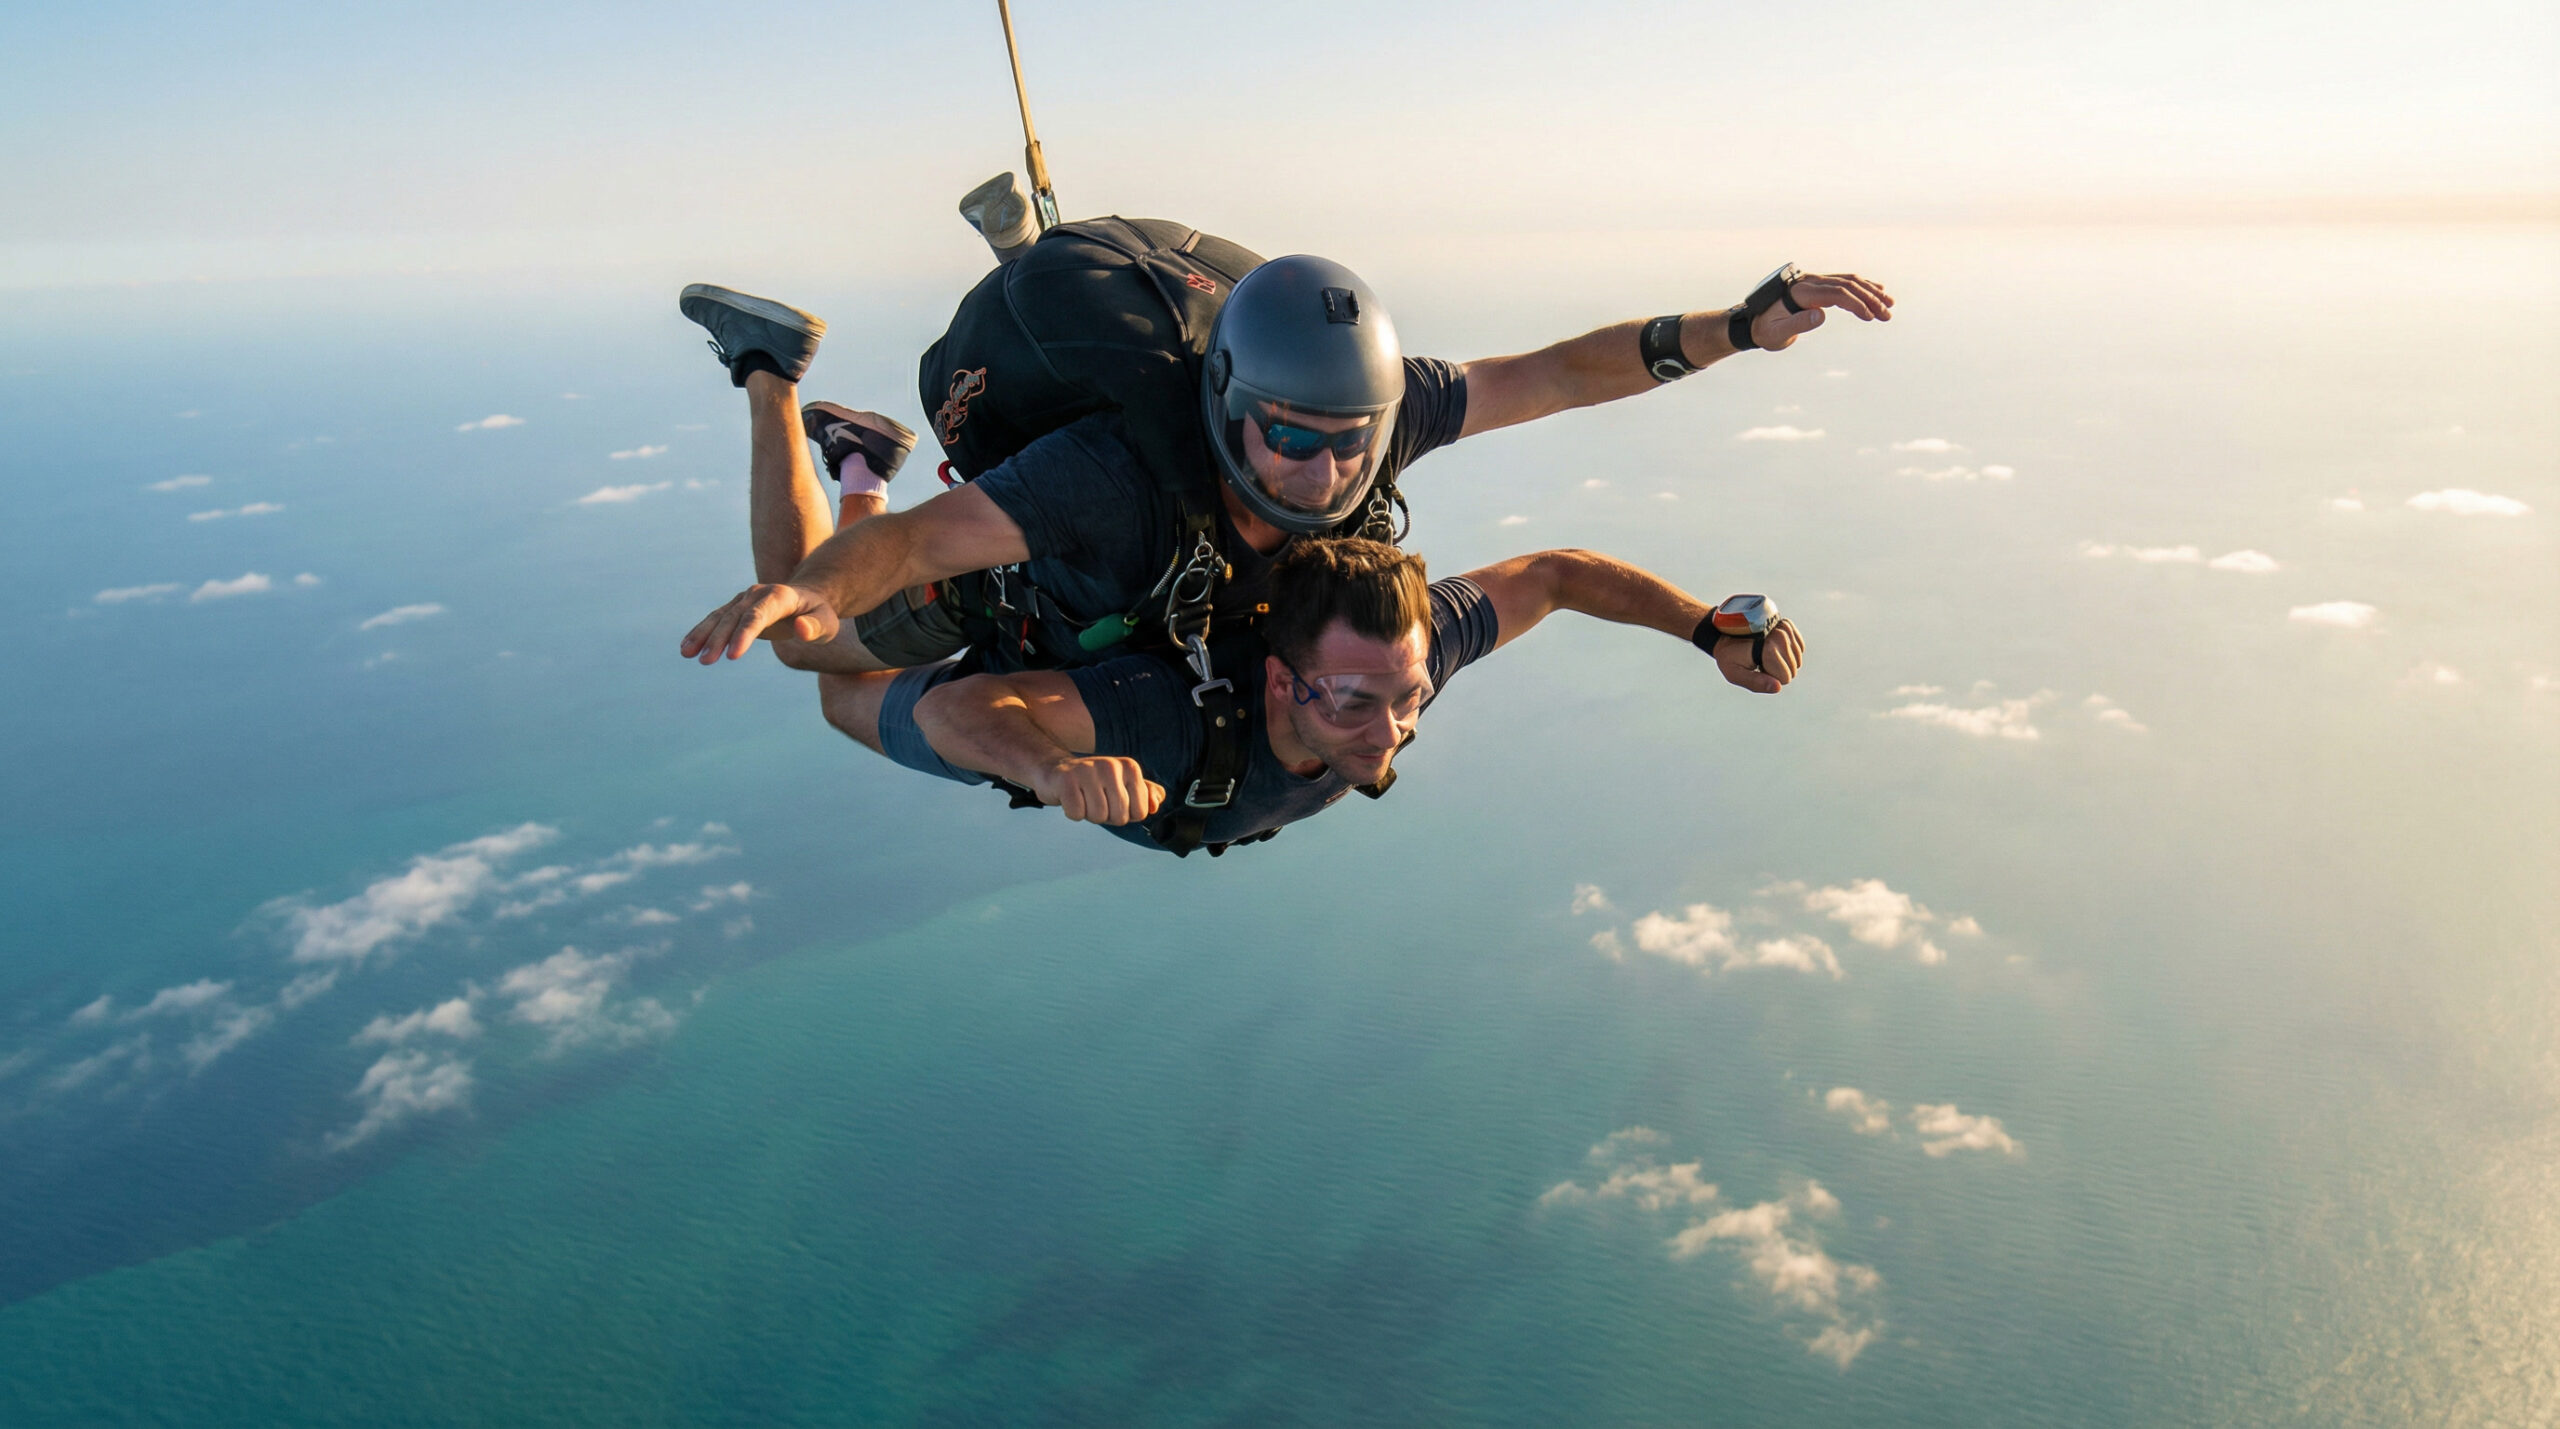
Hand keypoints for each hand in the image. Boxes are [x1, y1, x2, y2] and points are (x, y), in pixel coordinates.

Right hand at [679, 583, 840, 663]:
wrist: (809, 598)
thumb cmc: (820, 615)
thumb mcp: (827, 623)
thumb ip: (815, 627)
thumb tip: (801, 629)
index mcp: (780, 597)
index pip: (758, 616)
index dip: (745, 635)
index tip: (732, 656)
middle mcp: (757, 594)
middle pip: (735, 617)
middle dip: (719, 639)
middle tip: (706, 661)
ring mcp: (744, 599)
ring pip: (720, 617)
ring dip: (703, 634)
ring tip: (687, 654)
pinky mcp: (737, 608)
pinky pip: (716, 619)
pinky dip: (702, 632)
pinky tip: (687, 648)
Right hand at [1035, 755, 1165, 825]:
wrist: (1055, 769)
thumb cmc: (1093, 782)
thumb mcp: (1123, 784)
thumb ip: (1146, 793)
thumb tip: (1155, 805)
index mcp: (1130, 767)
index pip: (1140, 812)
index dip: (1125, 814)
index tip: (1112, 800)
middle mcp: (1111, 766)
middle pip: (1120, 817)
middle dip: (1107, 816)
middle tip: (1094, 799)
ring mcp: (1088, 771)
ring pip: (1099, 817)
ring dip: (1088, 814)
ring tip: (1082, 797)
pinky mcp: (1066, 781)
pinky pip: (1077, 814)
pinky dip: (1072, 813)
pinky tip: (1069, 798)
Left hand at [1714, 618, 1803, 693]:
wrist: (1724, 633)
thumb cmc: (1729, 656)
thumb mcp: (1735, 674)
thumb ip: (1756, 683)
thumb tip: (1778, 687)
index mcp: (1768, 649)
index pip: (1786, 677)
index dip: (1771, 678)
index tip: (1757, 668)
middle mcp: (1779, 637)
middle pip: (1793, 668)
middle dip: (1778, 670)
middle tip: (1759, 661)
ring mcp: (1784, 629)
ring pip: (1798, 659)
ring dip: (1784, 660)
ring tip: (1764, 653)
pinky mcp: (1787, 625)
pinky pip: (1800, 648)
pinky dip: (1789, 652)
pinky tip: (1775, 649)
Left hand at [1752, 272, 1893, 351]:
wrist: (1752, 322)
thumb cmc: (1764, 331)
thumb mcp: (1777, 334)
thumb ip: (1797, 324)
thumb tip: (1822, 315)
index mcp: (1801, 292)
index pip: (1836, 293)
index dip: (1855, 304)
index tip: (1870, 317)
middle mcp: (1809, 282)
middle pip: (1847, 284)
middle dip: (1870, 299)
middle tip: (1888, 315)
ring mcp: (1814, 281)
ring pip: (1848, 280)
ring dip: (1870, 292)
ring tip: (1889, 305)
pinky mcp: (1817, 285)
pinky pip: (1844, 281)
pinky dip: (1862, 286)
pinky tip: (1878, 292)